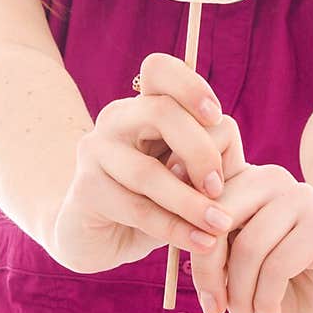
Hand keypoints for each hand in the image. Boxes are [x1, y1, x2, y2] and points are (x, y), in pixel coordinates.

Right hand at [49, 52, 245, 272]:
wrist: (96, 236)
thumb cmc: (153, 200)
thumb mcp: (184, 174)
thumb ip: (206, 156)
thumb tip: (226, 147)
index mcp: (142, 105)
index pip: (159, 70)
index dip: (191, 86)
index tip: (217, 116)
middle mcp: (116, 120)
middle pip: (161, 112)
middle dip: (200, 150)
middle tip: (219, 186)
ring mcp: (96, 152)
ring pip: (149, 172)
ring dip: (191, 202)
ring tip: (220, 224)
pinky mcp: (86, 190)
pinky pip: (138, 209)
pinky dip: (176, 229)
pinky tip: (201, 242)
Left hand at [182, 162, 312, 312]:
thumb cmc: (279, 284)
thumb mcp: (235, 266)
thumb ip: (209, 245)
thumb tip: (178, 237)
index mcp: (244, 180)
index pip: (198, 193)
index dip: (186, 234)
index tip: (191, 280)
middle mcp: (272, 180)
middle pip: (217, 216)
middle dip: (208, 270)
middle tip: (213, 310)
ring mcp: (302, 198)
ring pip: (248, 246)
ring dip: (240, 296)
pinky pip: (277, 265)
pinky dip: (266, 302)